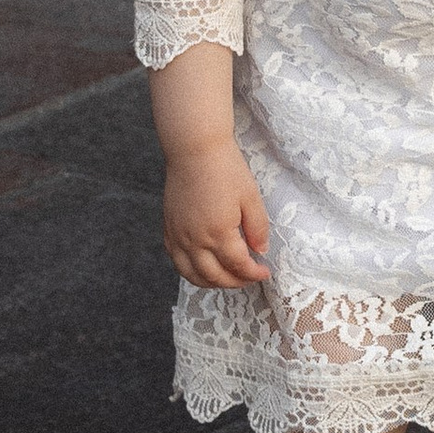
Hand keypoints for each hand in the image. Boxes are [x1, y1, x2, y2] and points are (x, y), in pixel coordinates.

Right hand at [163, 138, 270, 287]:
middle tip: (249, 278)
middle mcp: (195, 240)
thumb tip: (260, 250)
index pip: (238, 266)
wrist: (195, 150)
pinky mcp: (169, 229)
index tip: (264, 272)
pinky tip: (202, 268)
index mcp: (219, 233)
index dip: (254, 273)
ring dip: (211, 283)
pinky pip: (176, 261)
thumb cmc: (225, 169)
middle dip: (235, 282)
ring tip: (227, 279)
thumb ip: (257, 228)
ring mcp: (179, 236)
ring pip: (191, 274)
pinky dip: (190, 271)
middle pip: (215, 276)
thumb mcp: (251, 197)